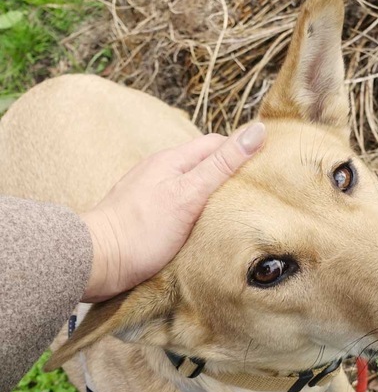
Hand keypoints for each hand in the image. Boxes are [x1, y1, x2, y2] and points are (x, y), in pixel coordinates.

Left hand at [81, 122, 265, 301]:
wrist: (98, 261)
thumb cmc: (143, 229)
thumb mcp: (189, 194)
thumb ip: (222, 164)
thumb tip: (257, 130)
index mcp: (173, 160)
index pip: (216, 144)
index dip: (242, 151)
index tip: (265, 168)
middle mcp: (162, 172)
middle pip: (205, 165)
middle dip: (231, 174)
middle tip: (257, 193)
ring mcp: (154, 193)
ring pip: (194, 187)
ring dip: (214, 195)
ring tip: (237, 211)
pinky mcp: (149, 215)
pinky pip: (181, 206)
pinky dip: (199, 212)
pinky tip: (208, 227)